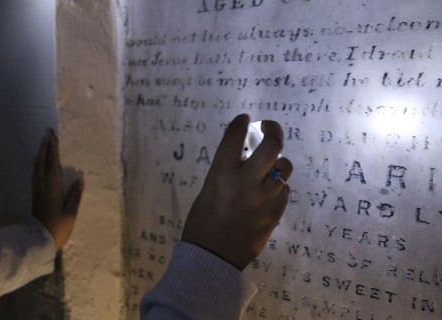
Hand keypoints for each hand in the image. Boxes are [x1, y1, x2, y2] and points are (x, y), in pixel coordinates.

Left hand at [32, 128, 83, 250]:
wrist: (39, 240)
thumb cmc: (58, 228)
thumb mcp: (71, 213)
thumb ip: (75, 196)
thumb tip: (80, 180)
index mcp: (53, 188)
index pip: (53, 165)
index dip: (53, 150)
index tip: (54, 137)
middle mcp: (43, 186)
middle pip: (43, 162)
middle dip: (46, 147)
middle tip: (48, 132)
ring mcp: (38, 190)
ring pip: (38, 167)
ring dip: (41, 153)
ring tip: (44, 142)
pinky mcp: (36, 195)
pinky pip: (36, 173)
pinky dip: (38, 163)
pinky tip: (39, 161)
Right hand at [181, 114, 292, 269]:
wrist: (212, 258)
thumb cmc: (202, 223)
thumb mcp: (208, 190)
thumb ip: (227, 171)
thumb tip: (244, 155)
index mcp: (221, 174)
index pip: (235, 135)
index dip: (241, 122)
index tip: (245, 118)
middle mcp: (245, 182)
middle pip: (272, 145)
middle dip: (274, 130)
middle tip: (269, 127)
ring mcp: (264, 199)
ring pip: (285, 167)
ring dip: (278, 163)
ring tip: (270, 168)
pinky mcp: (275, 214)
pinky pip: (285, 191)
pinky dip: (278, 187)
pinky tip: (268, 193)